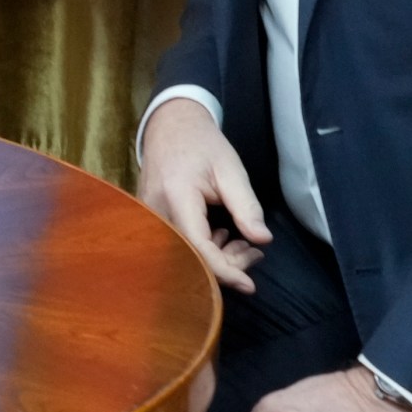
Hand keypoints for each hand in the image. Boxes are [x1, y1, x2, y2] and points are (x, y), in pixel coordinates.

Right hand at [138, 97, 271, 291]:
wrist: (170, 126)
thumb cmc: (202, 145)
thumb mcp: (231, 170)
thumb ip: (247, 206)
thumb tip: (262, 240)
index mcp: (177, 196)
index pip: (198, 247)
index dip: (225, 270)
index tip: (250, 285)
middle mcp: (155, 211)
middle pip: (190, 257)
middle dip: (226, 264)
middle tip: (254, 251)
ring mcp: (149, 217)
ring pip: (183, 255)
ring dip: (215, 257)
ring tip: (241, 242)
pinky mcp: (149, 220)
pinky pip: (176, 245)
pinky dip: (201, 248)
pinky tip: (220, 236)